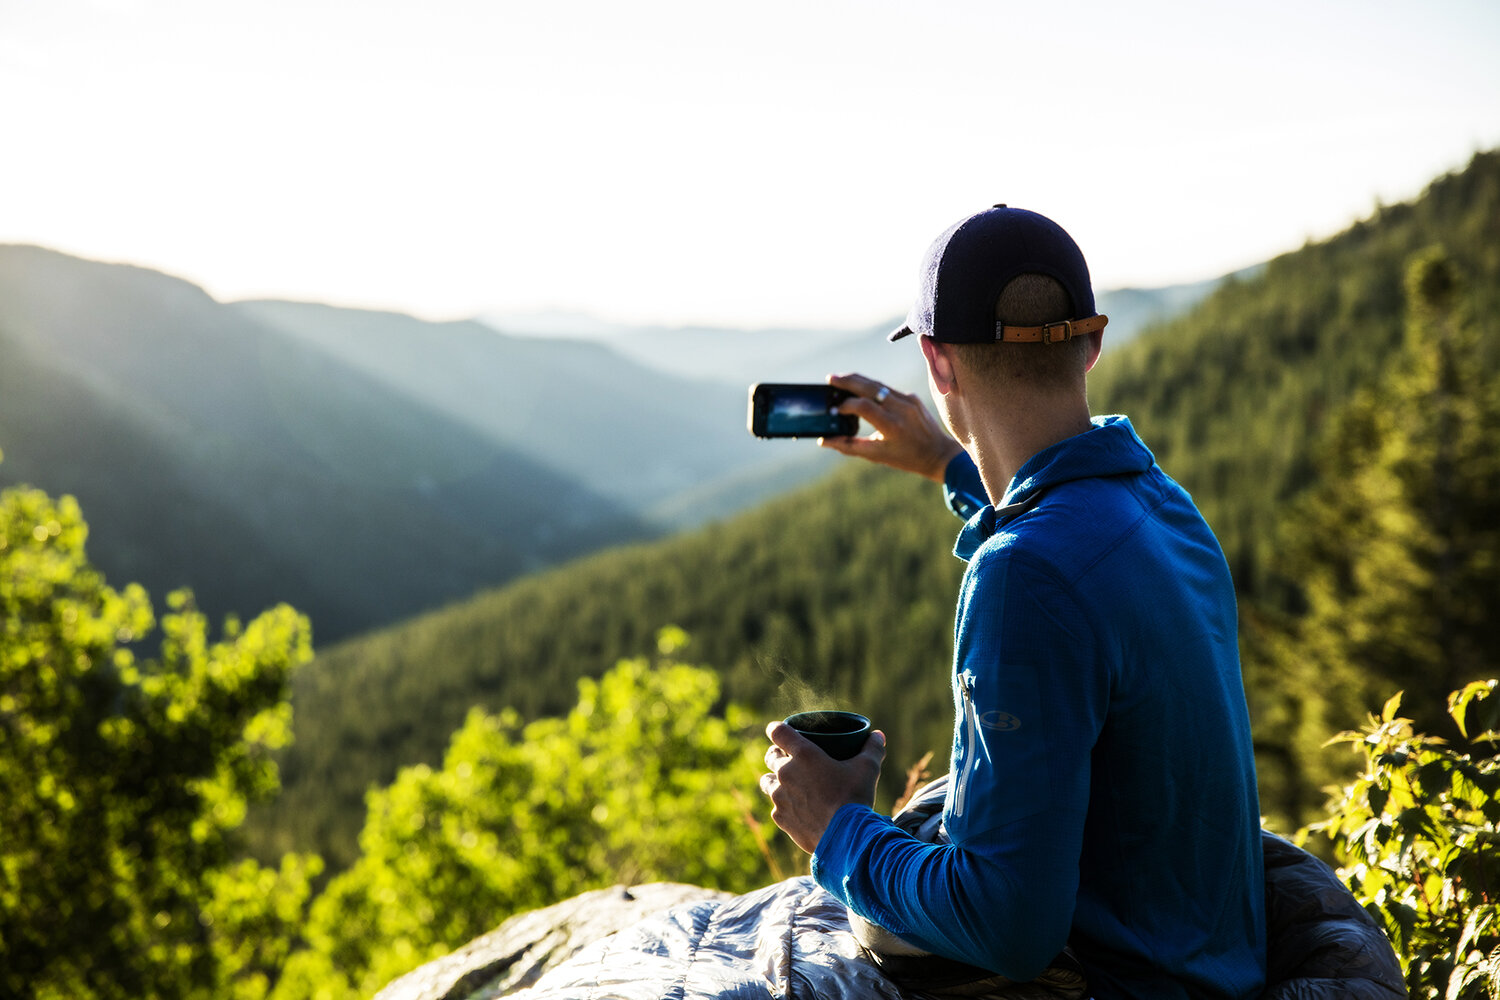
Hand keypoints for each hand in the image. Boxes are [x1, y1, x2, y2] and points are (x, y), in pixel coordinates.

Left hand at [760, 720, 884, 853]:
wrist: (845, 838)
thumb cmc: (855, 798)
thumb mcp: (868, 769)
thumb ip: (872, 749)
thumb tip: (878, 735)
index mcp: (804, 754)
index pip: (779, 732)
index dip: (777, 729)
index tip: (780, 731)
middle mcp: (786, 773)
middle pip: (770, 757)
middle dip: (777, 755)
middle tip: (789, 759)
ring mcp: (780, 797)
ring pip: (767, 782)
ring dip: (775, 780)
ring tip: (788, 785)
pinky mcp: (781, 818)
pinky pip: (776, 808)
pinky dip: (784, 807)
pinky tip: (796, 810)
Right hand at [819, 373, 962, 482]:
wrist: (937, 453)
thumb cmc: (904, 457)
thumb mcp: (876, 455)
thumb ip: (849, 446)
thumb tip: (823, 440)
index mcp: (892, 425)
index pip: (864, 406)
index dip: (846, 405)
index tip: (834, 409)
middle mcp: (901, 409)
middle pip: (869, 387)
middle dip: (848, 381)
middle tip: (830, 378)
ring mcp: (908, 400)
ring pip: (878, 385)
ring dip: (858, 380)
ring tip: (840, 379)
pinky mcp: (912, 397)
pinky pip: (887, 389)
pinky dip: (872, 389)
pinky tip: (860, 390)